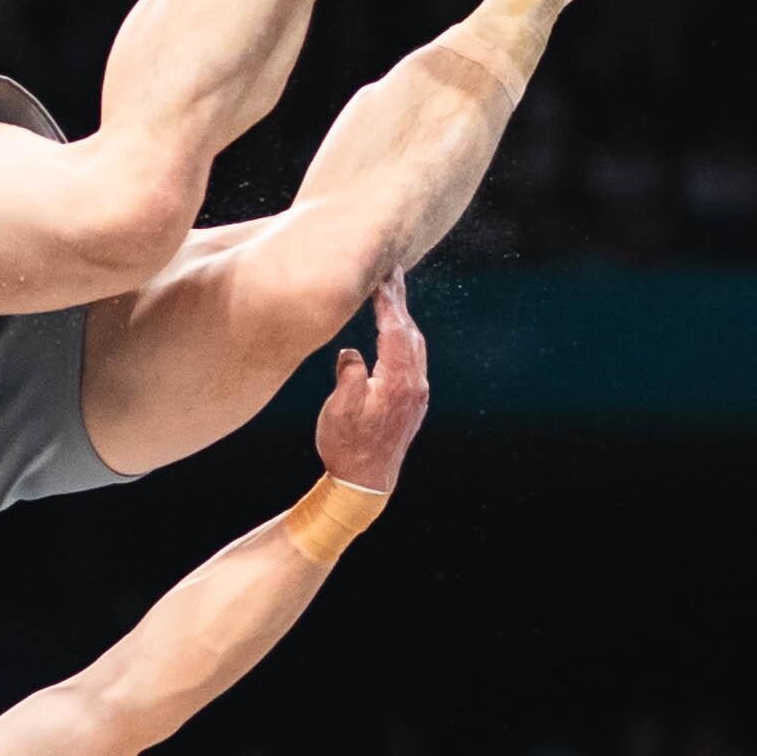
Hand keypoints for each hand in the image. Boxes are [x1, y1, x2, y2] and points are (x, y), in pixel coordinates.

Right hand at [316, 276, 428, 490]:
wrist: (366, 483)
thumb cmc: (347, 447)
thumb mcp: (339, 409)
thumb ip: (349, 374)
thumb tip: (352, 352)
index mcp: (398, 381)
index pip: (394, 329)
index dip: (386, 301)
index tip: (379, 276)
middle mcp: (415, 384)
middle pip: (409, 331)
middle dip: (399, 301)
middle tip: (390, 271)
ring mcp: (417, 393)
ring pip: (414, 344)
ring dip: (403, 318)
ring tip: (393, 294)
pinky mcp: (413, 401)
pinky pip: (413, 358)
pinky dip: (404, 337)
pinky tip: (396, 332)